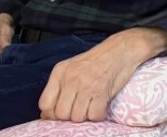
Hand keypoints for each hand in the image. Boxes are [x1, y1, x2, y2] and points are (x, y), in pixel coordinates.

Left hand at [38, 27, 166, 121]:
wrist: (122, 49)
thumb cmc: (97, 60)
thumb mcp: (72, 67)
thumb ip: (59, 88)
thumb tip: (47, 114)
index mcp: (60, 72)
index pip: (45, 104)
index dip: (52, 113)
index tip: (62, 112)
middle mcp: (71, 78)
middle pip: (61, 114)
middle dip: (71, 116)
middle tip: (81, 108)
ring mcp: (86, 85)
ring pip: (78, 117)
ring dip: (86, 116)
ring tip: (92, 105)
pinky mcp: (102, 91)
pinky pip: (95, 115)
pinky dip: (99, 115)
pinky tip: (101, 106)